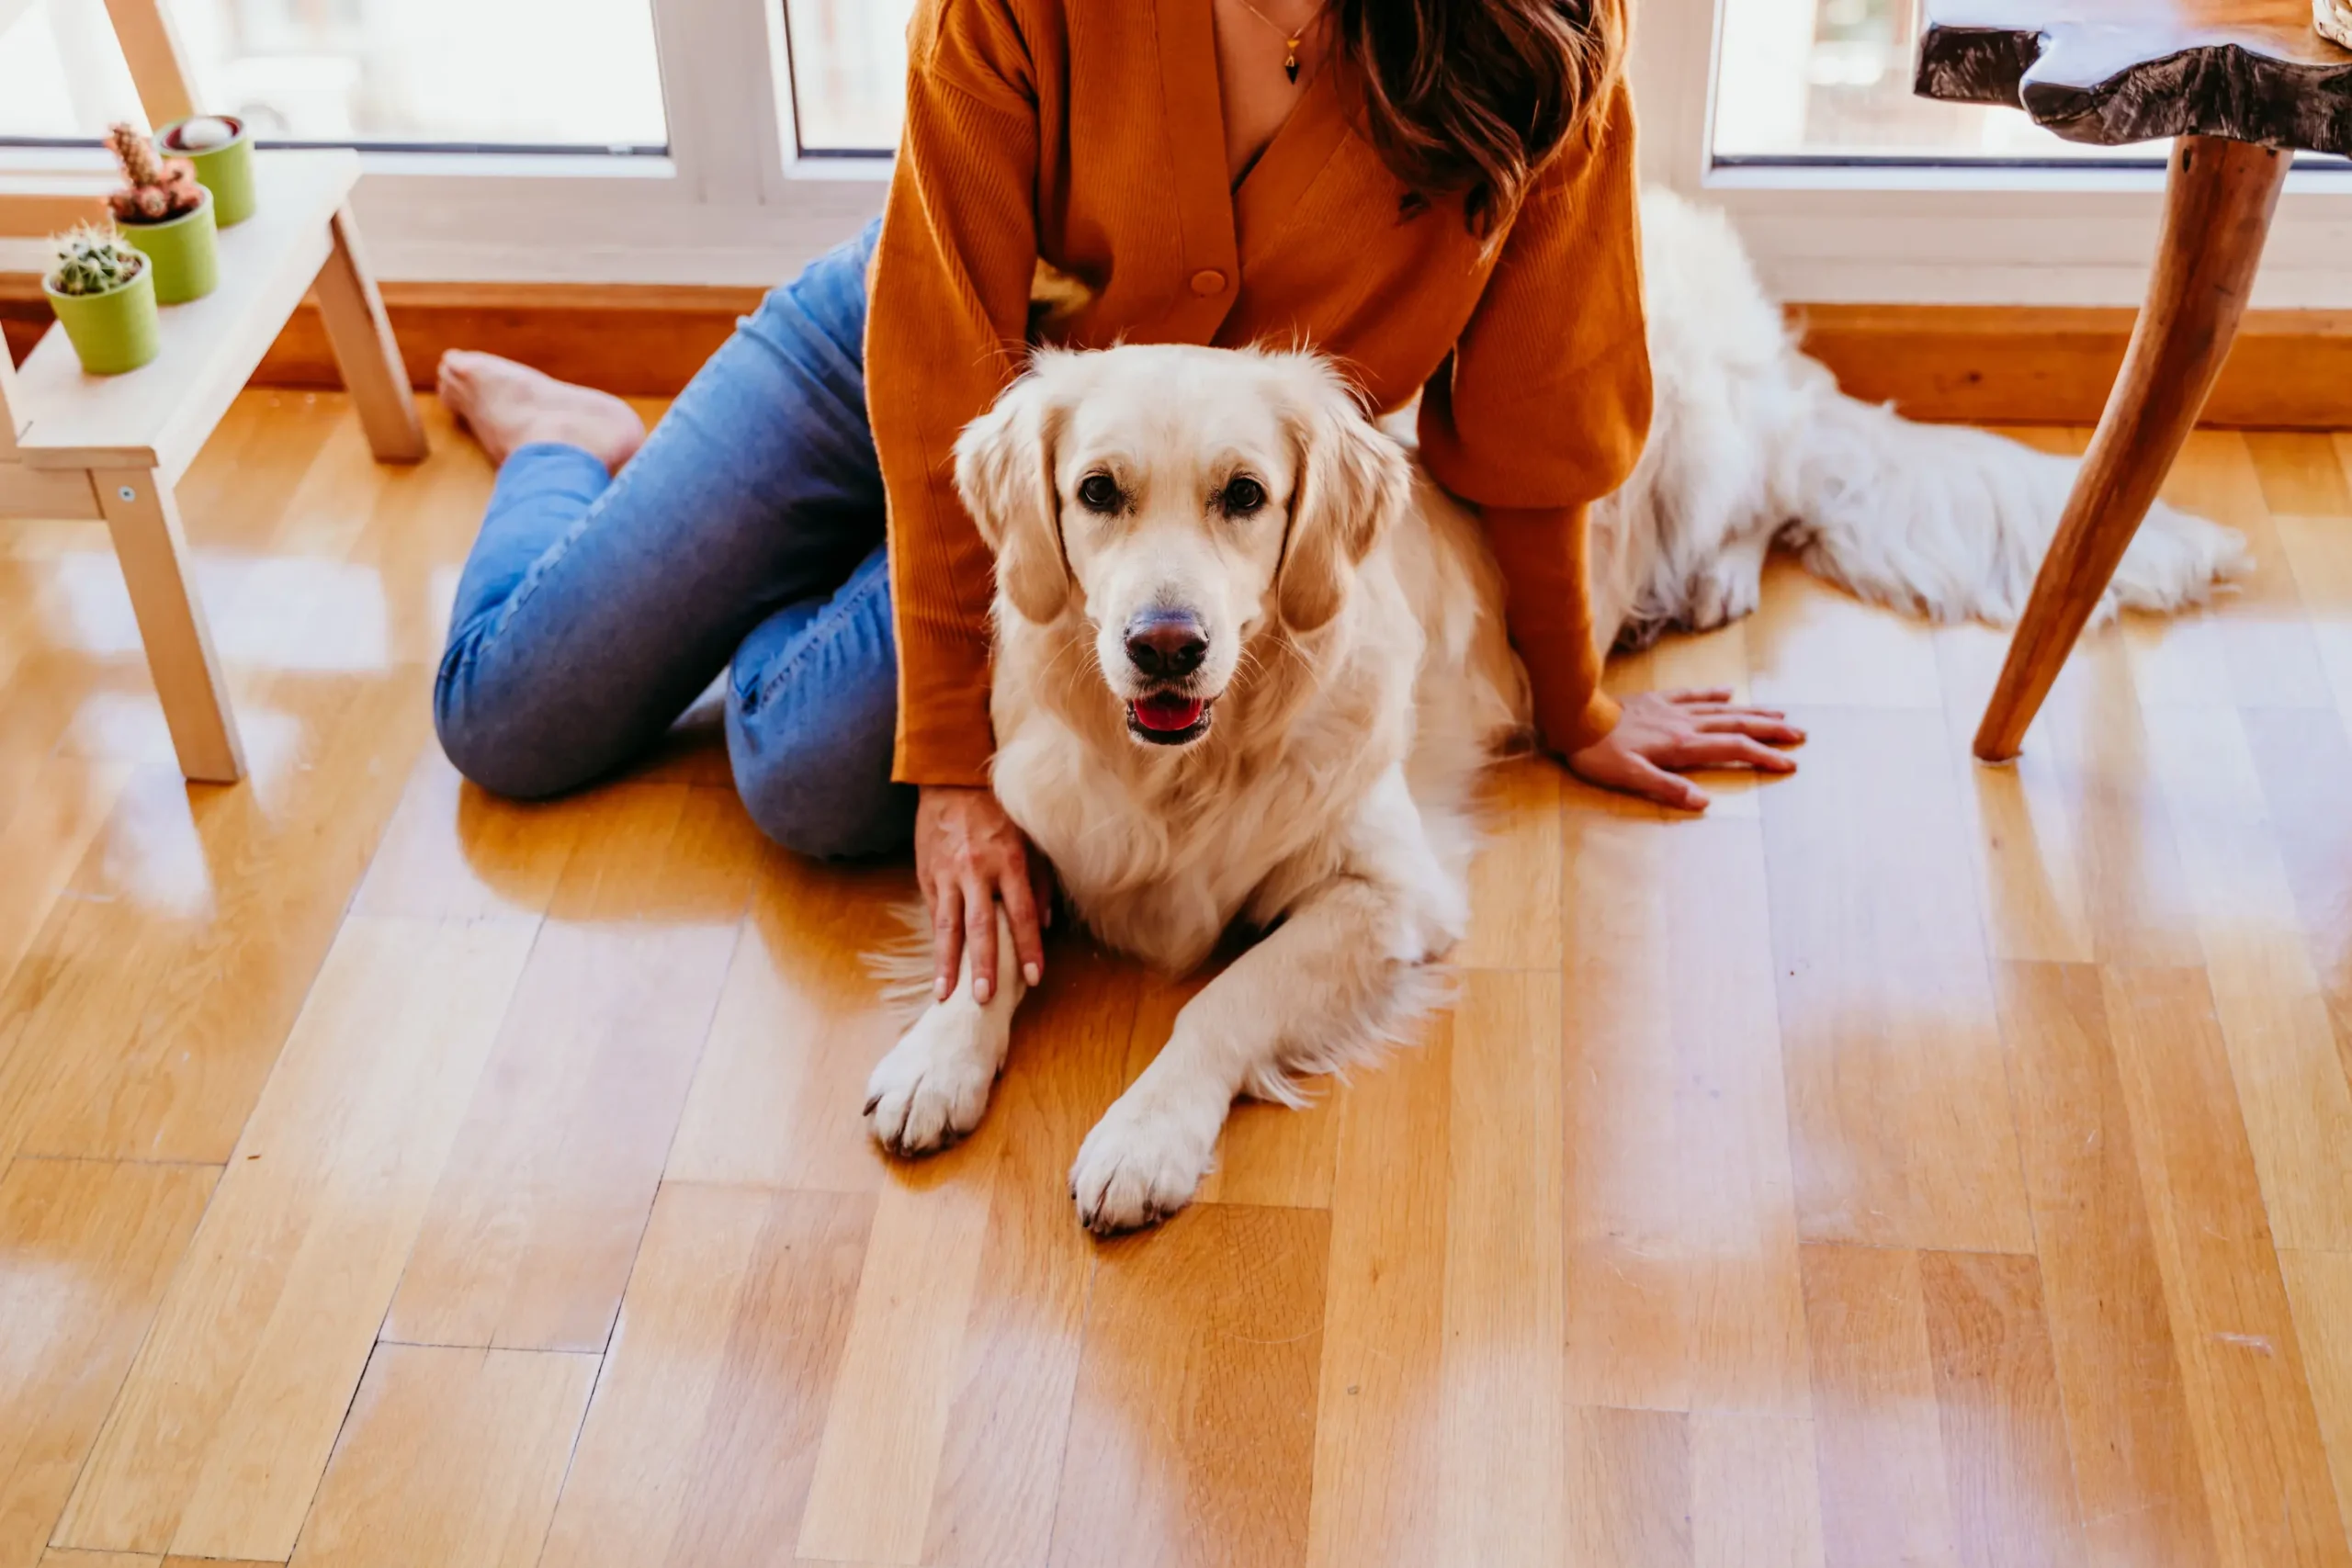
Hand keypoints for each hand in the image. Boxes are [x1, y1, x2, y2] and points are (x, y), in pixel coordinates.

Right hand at [915, 785, 1051, 1004]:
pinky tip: (938, 965)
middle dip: (983, 965)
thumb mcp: (1029, 839)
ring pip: (947, 925)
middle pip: (981, 926)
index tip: (1032, 978)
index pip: (1022, 914)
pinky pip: (934, 912)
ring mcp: (947, 874)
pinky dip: (937, 940)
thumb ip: (1039, 882)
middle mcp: (976, 870)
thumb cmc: (998, 810)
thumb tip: (1044, 923)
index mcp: (1009, 861)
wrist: (951, 779)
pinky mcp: (927, 874)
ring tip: (944, 993)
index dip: (1028, 948)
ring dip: (946, 962)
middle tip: (983, 998)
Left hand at [1565, 687, 1802, 810]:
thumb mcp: (1630, 778)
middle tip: (1800, 734)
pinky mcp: (1657, 699)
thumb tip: (1705, 804)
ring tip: (1779, 714)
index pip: (1733, 749)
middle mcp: (1684, 723)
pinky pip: (1693, 694)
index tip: (1790, 763)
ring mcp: (1672, 708)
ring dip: (1752, 711)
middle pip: (1737, 724)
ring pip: (1722, 708)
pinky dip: (1714, 694)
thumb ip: (1668, 789)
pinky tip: (1728, 692)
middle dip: (1770, 730)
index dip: (1763, 756)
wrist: (1576, 717)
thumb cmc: (1599, 753)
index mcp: (1682, 744)